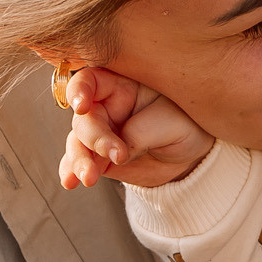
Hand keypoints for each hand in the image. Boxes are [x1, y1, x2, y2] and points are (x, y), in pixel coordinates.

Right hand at [58, 66, 215, 189]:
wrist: (191, 154)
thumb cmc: (184, 124)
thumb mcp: (168, 123)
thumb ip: (138, 133)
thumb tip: (115, 155)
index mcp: (122, 85)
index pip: (91, 80)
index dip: (79, 90)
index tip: (82, 107)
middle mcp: (105, 106)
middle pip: (83, 118)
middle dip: (94, 139)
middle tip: (117, 156)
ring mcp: (99, 132)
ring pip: (77, 142)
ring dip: (80, 160)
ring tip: (90, 178)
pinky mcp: (98, 156)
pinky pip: (78, 162)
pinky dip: (72, 171)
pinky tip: (70, 181)